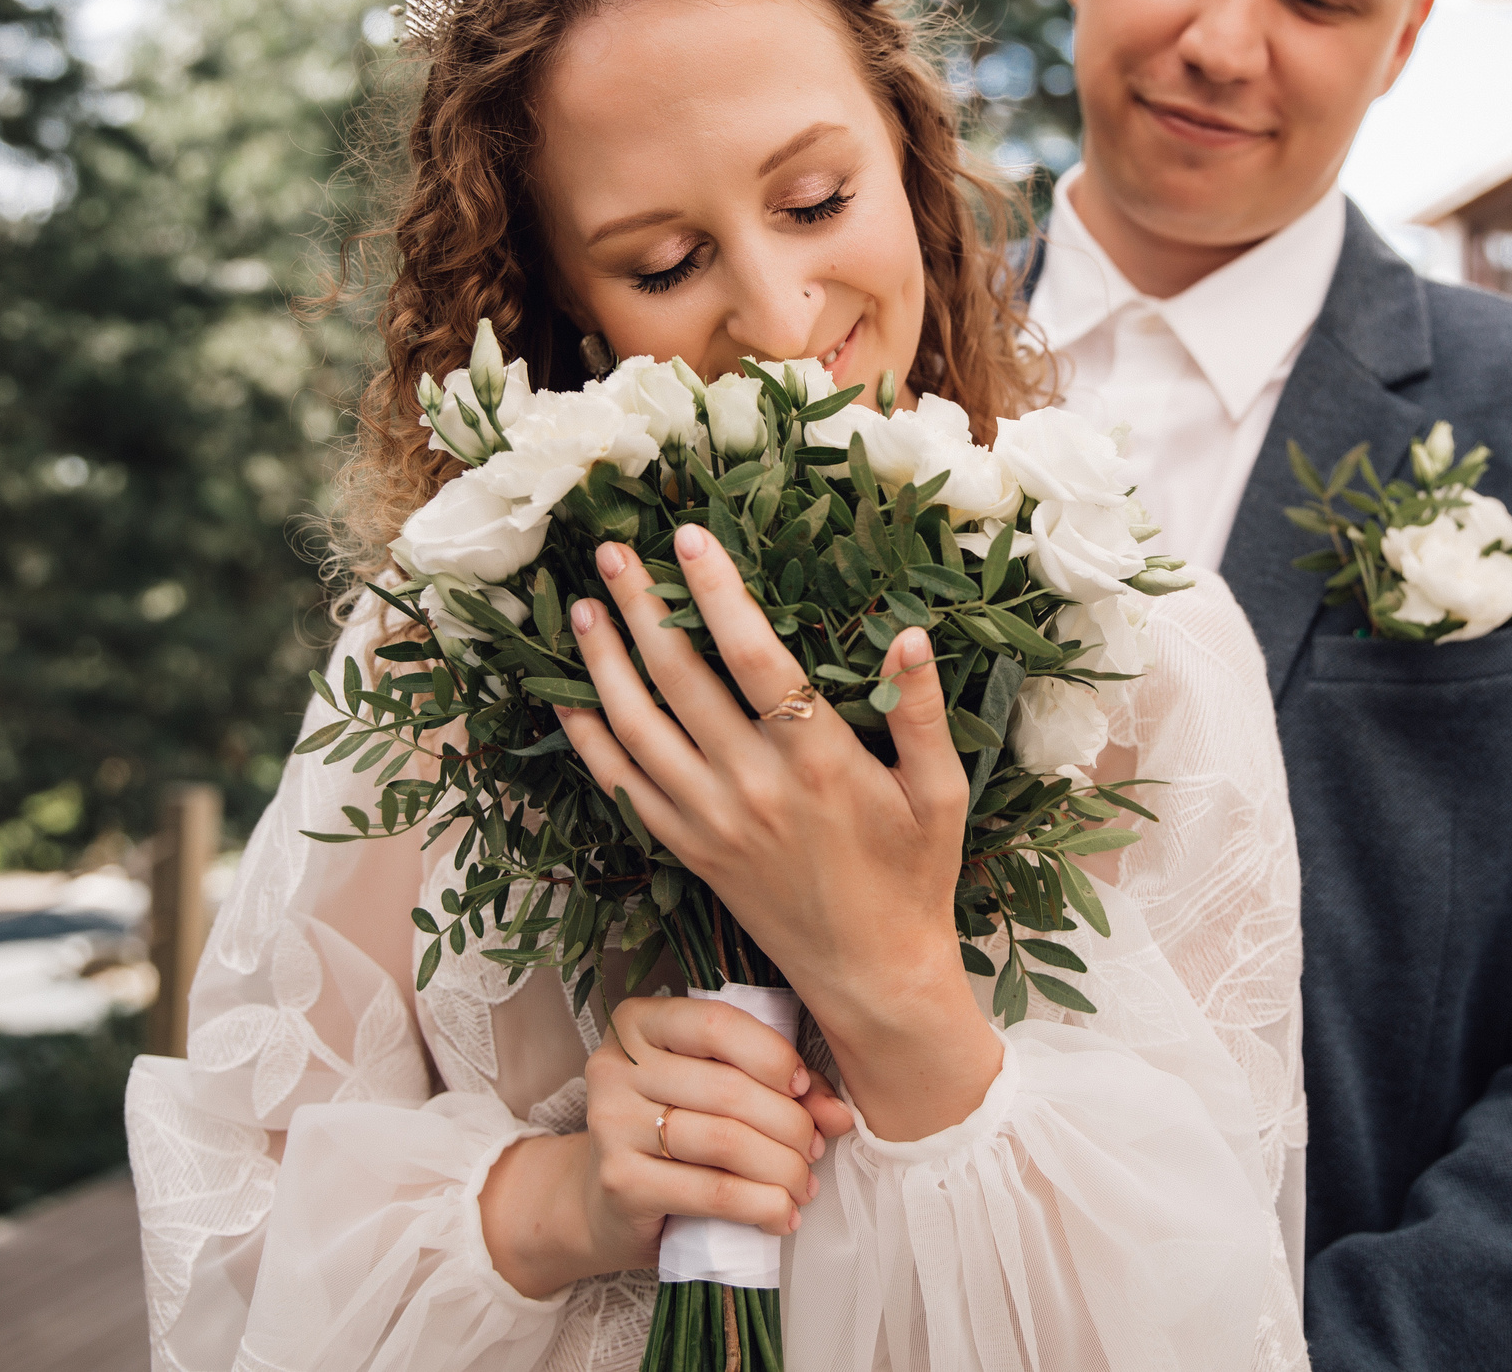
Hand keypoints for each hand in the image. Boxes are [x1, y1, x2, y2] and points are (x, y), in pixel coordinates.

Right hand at [478, 993, 854, 1298]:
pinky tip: (781, 1215)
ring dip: (782, 1168)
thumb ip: (776, 1087)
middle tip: (815, 1147)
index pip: (717, 1024)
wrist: (604, 1202)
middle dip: (790, 1124)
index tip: (803, 1087)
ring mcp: (611, 1124)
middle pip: (728, 1090)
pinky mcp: (621, 1182)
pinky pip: (711, 1191)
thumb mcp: (717, 1092)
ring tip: (803, 1183)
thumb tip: (840, 1113)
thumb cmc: (671, 1131)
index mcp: (640, 1023)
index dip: (773, 1056)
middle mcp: (616, 1067)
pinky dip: (761, 1206)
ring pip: (725, 1141)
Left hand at [553, 525, 1003, 1138]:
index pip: (753, 655)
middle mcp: (752, 785)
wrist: (872, 974)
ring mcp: (711, 820)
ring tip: (581, 608)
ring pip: (637, 727)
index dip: (718, 592)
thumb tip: (909, 635)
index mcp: (818, 761)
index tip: (689, 537)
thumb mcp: (941, 793)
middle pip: (679, 678)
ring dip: (604, 663)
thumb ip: (920, 711)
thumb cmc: (914, 878)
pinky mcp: (689, 849)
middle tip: (610, 550)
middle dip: (642, 607)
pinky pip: (624, 786)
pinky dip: (590, 741)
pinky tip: (571, 700)